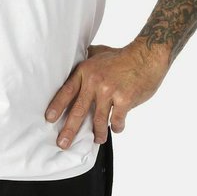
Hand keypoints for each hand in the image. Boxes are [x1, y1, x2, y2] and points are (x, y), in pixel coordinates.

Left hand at [44, 39, 170, 146]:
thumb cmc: (122, 56)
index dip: (57, 106)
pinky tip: (116, 128)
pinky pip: (117, 120)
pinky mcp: (124, 99)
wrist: (147, 56)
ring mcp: (109, 91)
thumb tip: (74, 56)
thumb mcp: (99, 52)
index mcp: (86, 71)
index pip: (67, 91)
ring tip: (98, 140)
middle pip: (78, 110)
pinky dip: (116, 127)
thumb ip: (86, 58)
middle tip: (63, 143)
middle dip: (69, 130)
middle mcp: (95, 82)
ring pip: (98, 119)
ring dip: (98, 133)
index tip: (49, 119)